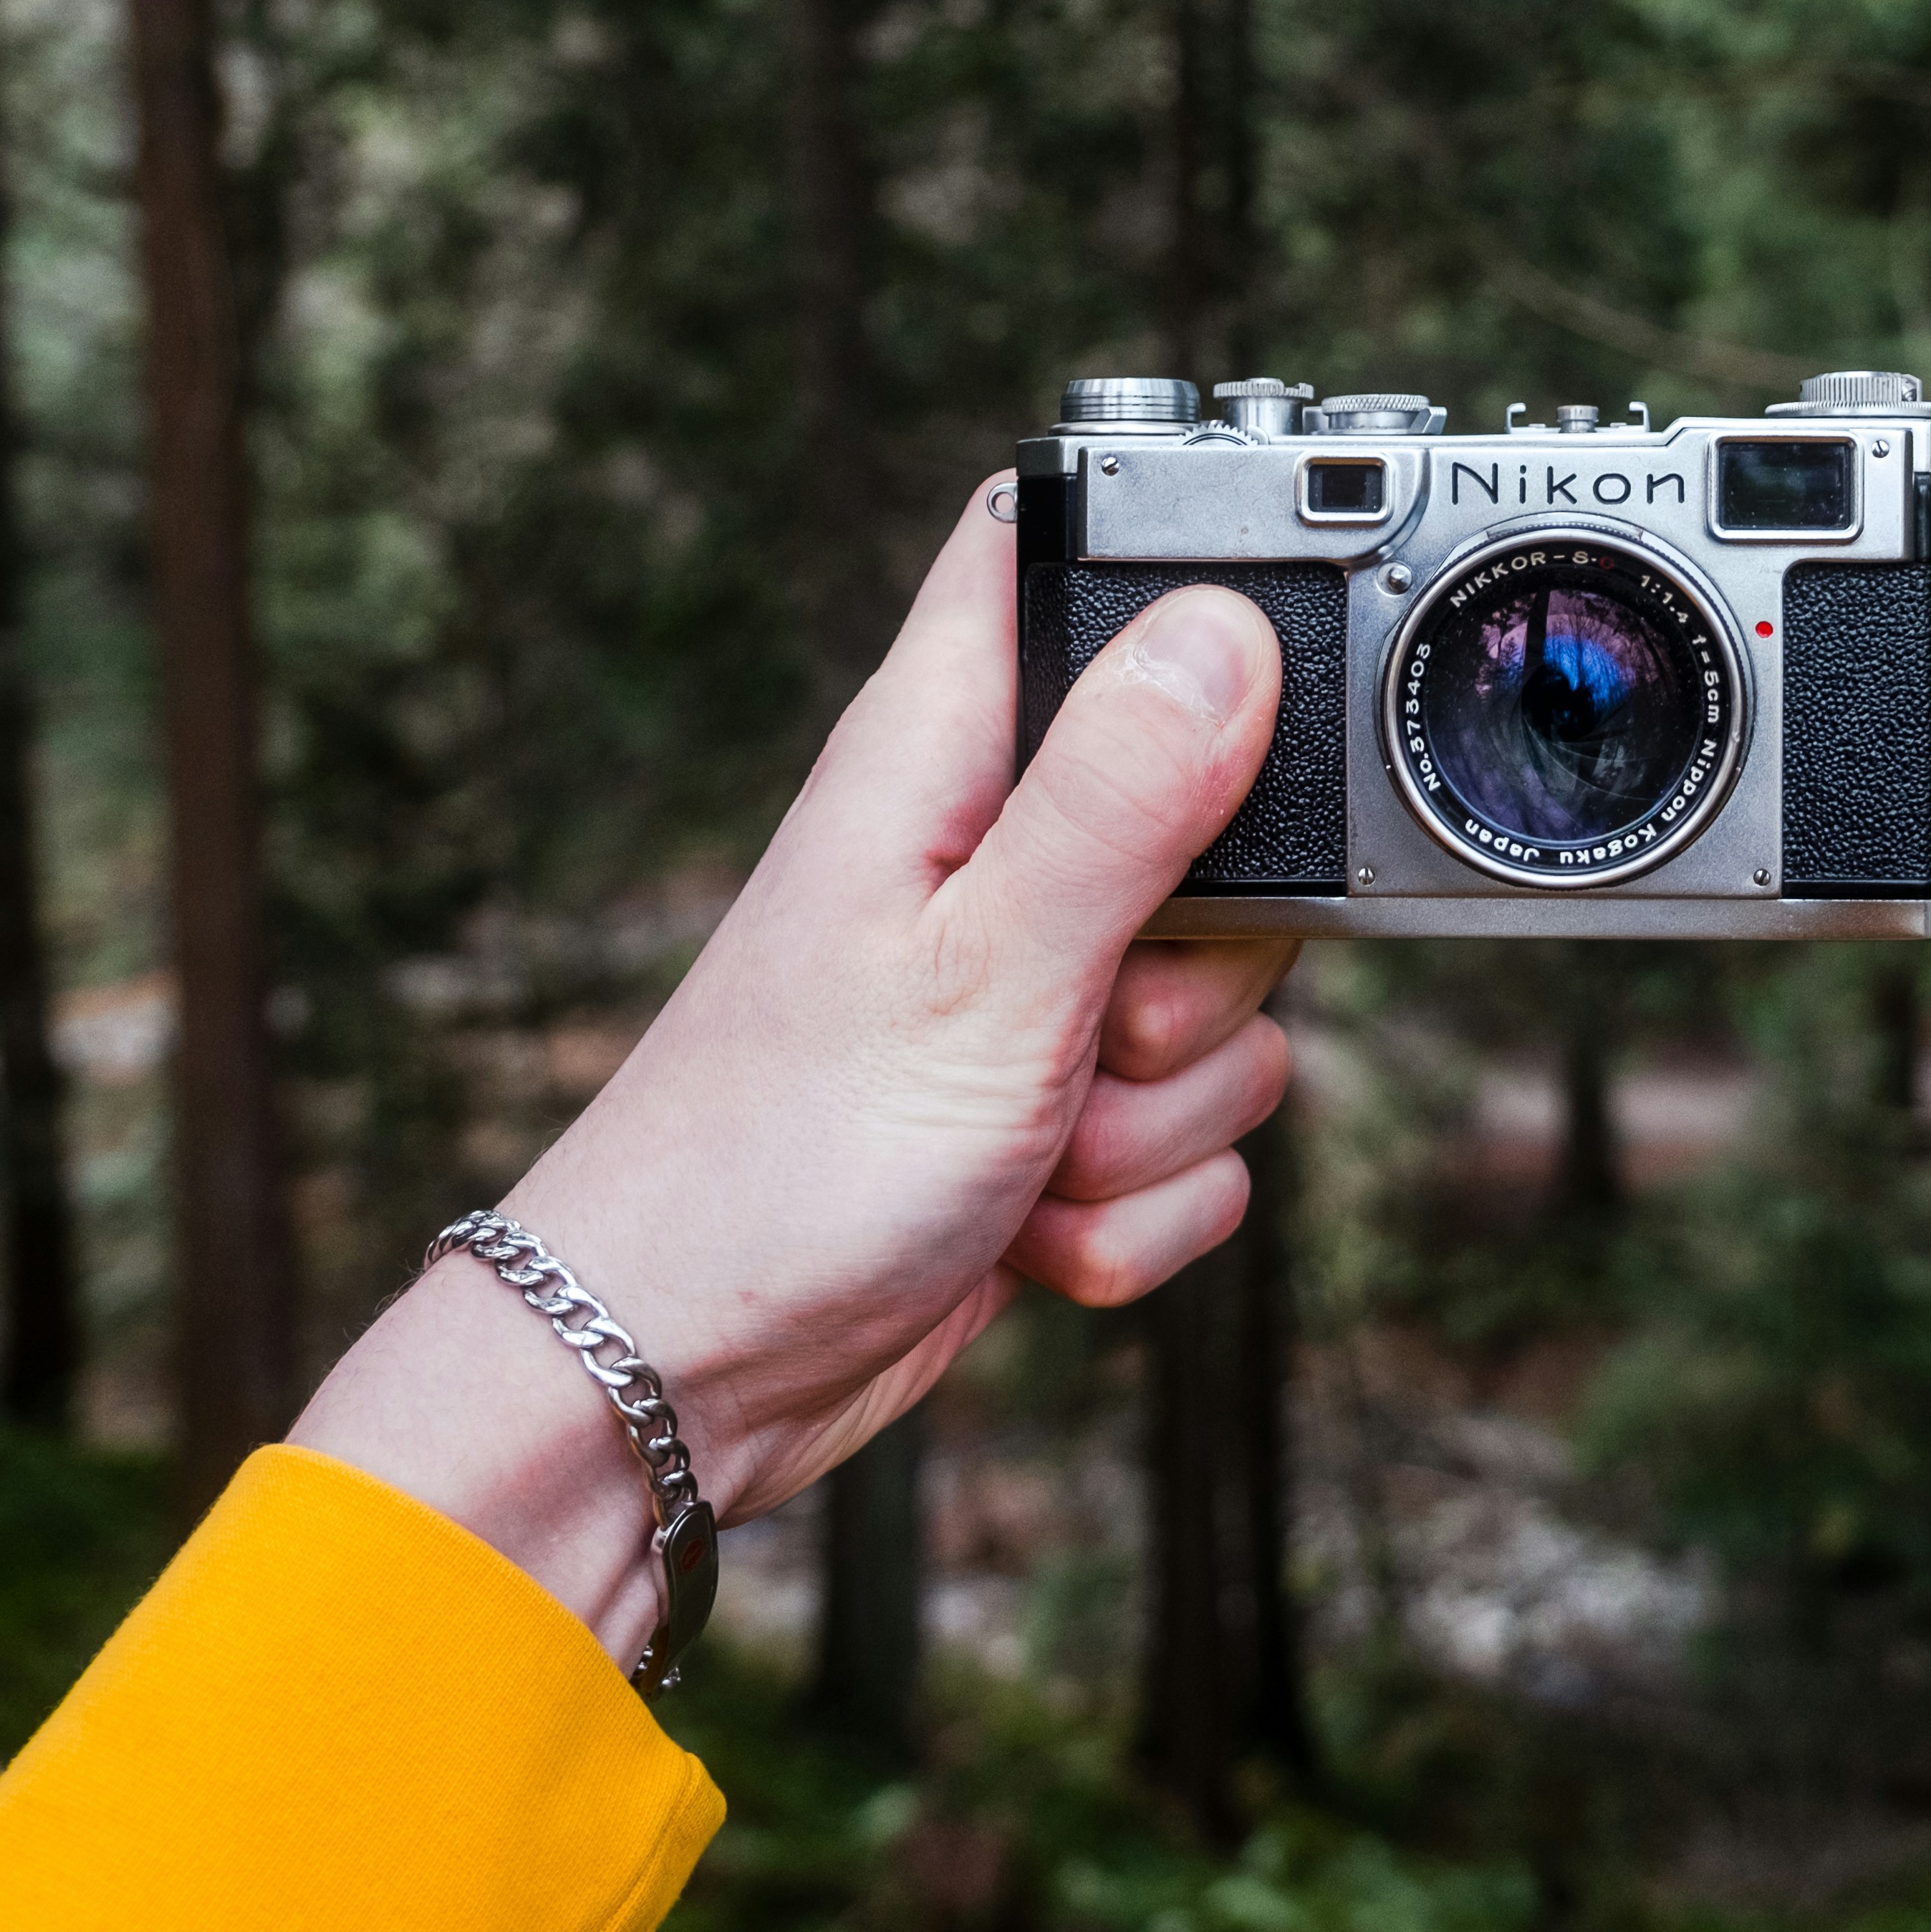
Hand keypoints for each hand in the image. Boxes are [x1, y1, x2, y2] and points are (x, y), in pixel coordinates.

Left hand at [292, 478, 1297, 1668]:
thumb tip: (1223, 628)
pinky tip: (1022, 1222)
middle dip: (1208, 965)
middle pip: (1226, 822)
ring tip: (1024, 1141)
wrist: (677, 1377)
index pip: (1062, 554)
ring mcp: (1027, 990)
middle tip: (1098, 1015)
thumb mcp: (982, 967)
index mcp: (948, 758)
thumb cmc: (773, 1166)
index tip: (1252, 672)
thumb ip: (1117, 800)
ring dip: (1154, 1118)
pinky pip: (1192, 1145)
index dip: (1176, 568)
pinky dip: (1128, 1209)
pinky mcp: (1052, 1115)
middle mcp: (992, 855)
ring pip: (1227, 1013)